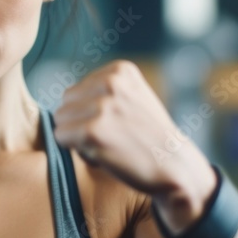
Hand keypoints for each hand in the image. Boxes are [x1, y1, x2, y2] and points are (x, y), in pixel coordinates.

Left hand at [51, 60, 216, 232]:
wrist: (176, 167)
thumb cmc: (151, 137)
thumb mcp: (133, 98)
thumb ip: (104, 92)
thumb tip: (62, 98)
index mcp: (120, 70)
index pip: (77, 90)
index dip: (91, 113)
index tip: (118, 124)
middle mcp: (110, 82)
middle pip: (65, 103)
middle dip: (80, 123)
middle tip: (111, 137)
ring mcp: (101, 106)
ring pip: (61, 121)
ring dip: (78, 138)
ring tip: (108, 145)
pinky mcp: (92, 131)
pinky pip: (60, 138)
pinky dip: (76, 151)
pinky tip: (103, 154)